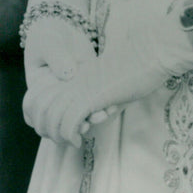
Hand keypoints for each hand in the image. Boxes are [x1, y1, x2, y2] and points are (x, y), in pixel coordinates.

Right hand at [22, 18, 117, 144]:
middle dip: (73, 125)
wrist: (64, 23)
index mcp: (38, 89)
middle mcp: (55, 95)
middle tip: (86, 124)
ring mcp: (72, 92)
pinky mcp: (88, 85)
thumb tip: (68, 73)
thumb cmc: (48, 34)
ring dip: (90, 118)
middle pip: (60, 120)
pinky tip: (111, 106)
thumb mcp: (48, 43)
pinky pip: (93, 100)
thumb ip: (57, 56)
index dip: (49, 122)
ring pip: (78, 114)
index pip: (38, 113)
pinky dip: (101, 105)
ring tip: (102, 116)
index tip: (62, 121)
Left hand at [25, 9, 192, 145]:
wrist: (151, 51)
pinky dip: (71, 135)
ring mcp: (81, 87)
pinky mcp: (93, 95)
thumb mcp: (113, 81)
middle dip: (47, 127)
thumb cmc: (139, 65)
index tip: (58, 126)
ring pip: (52, 116)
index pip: (43, 94)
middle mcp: (74, 79)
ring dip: (57, 134)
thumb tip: (99, 113)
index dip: (43, 114)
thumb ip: (101, 96)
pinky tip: (79, 140)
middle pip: (41, 106)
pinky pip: (70, 121)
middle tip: (62, 139)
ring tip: (70, 142)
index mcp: (76, 73)